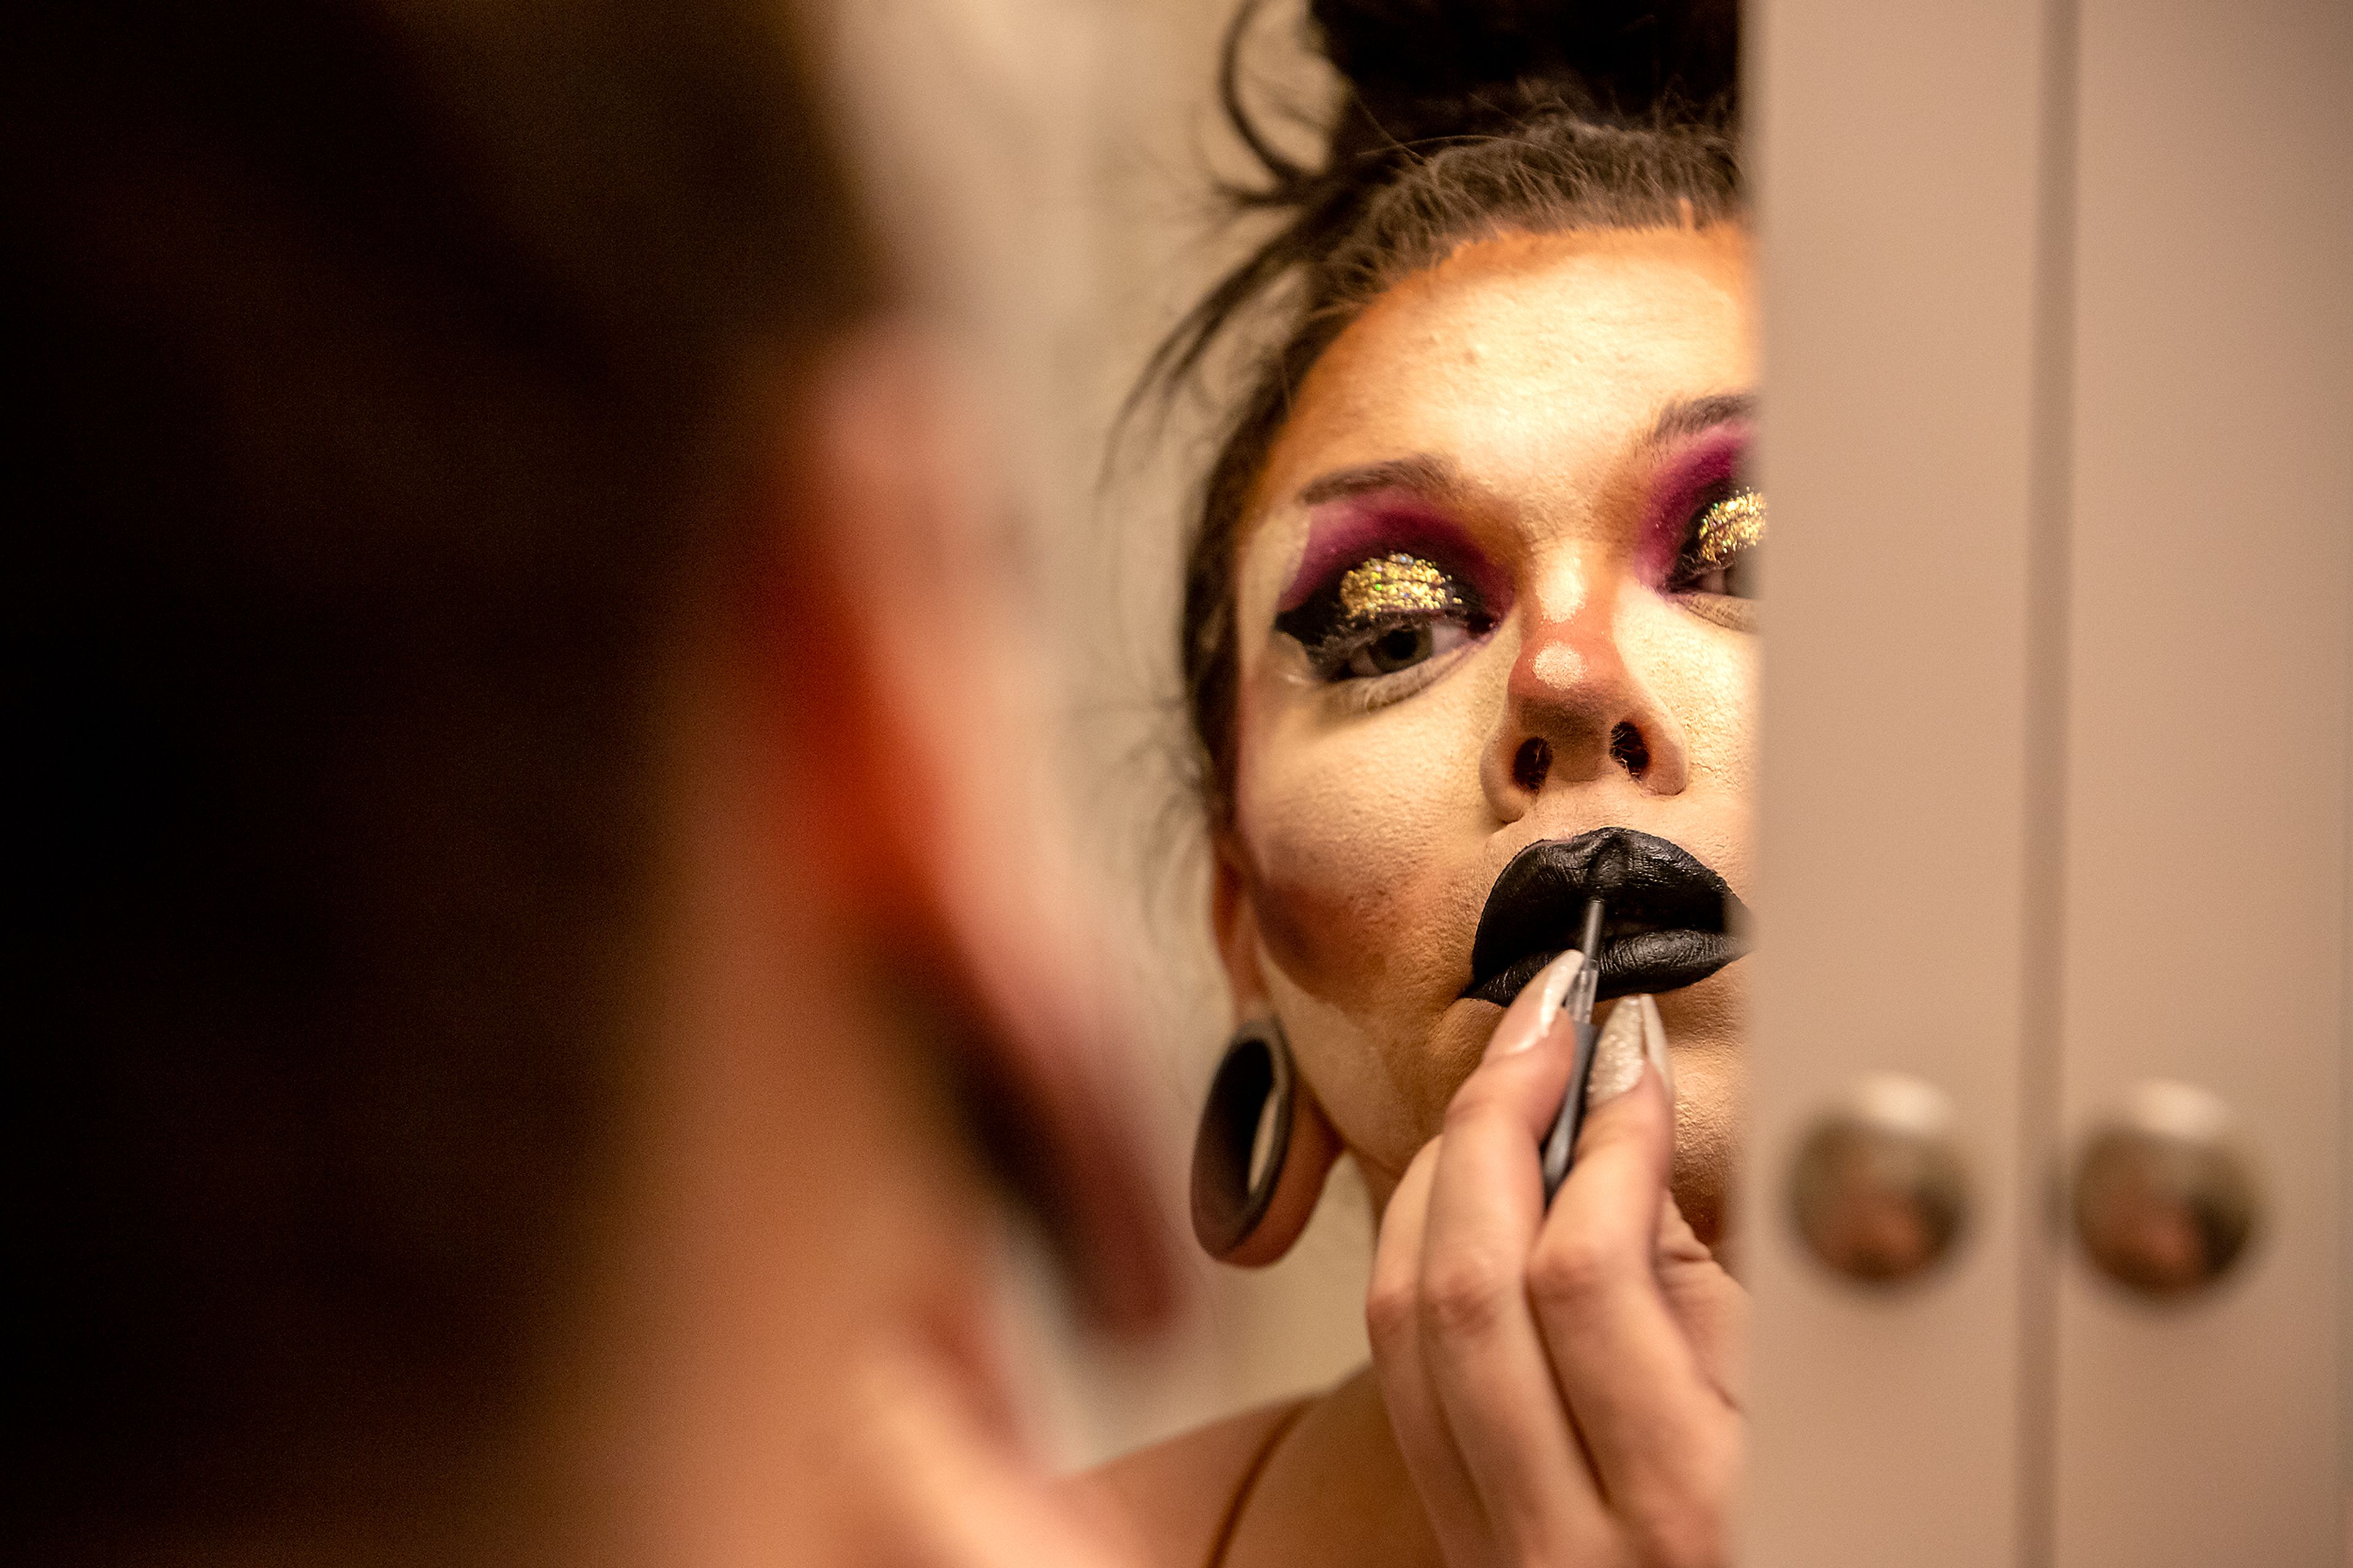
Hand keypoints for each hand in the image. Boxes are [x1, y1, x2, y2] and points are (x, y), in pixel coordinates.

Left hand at [1368, 952, 1744, 1567]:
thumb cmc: (1812, 1539)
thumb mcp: (1794, 1425)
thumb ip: (1697, 1288)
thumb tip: (1617, 1130)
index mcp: (1682, 1508)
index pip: (1583, 1275)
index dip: (1603, 1134)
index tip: (1627, 1049)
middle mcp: (1562, 1536)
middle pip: (1464, 1279)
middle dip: (1495, 1117)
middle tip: (1543, 1022)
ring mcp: (1488, 1542)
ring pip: (1400, 1315)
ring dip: (1439, 1171)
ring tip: (1504, 1086)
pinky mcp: (1449, 1531)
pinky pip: (1391, 1365)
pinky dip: (1411, 1249)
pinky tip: (1458, 1186)